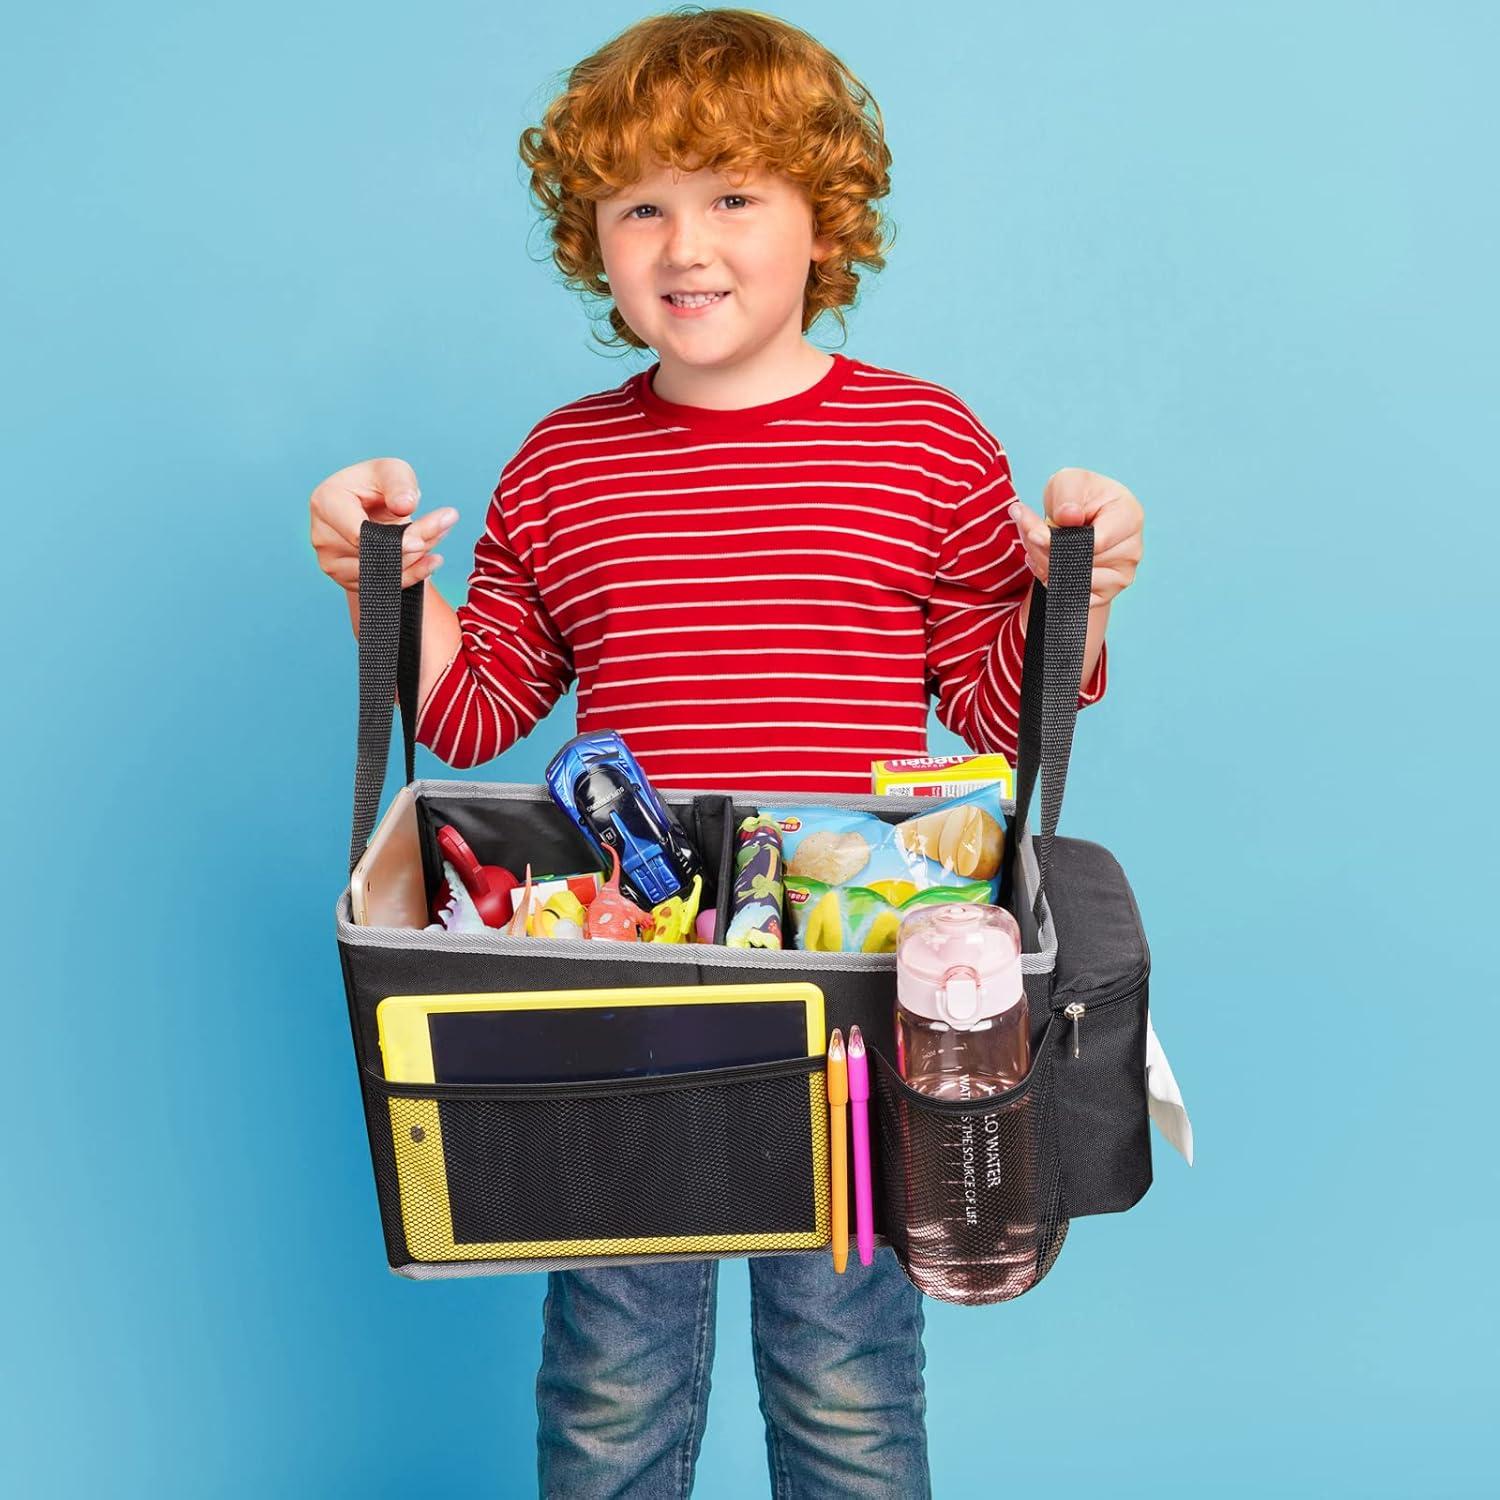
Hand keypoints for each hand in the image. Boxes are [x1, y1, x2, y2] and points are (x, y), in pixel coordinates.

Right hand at [309, 457, 458, 591]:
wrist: (370, 507)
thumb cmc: (378, 485)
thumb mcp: (392, 471)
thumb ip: (400, 483)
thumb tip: (405, 505)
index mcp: (326, 503)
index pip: (360, 534)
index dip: (393, 541)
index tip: (422, 540)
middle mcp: (322, 536)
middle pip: (374, 556)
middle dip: (414, 545)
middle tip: (445, 526)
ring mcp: (332, 563)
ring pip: (381, 574)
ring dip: (416, 560)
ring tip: (439, 536)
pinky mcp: (347, 580)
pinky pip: (384, 586)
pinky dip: (412, 574)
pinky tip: (432, 561)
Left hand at [1008, 468, 1143, 607]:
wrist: (1078, 517)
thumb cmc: (1077, 497)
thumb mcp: (1068, 482)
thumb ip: (1068, 495)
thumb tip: (1069, 518)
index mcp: (1130, 518)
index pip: (1096, 543)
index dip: (1059, 541)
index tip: (1033, 532)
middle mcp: (1132, 550)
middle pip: (1080, 564)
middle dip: (1044, 551)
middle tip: (1028, 534)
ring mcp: (1120, 577)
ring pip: (1073, 584)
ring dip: (1044, 566)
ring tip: (1036, 545)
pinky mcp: (1105, 595)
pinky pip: (1072, 598)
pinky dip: (1051, 582)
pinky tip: (1045, 562)